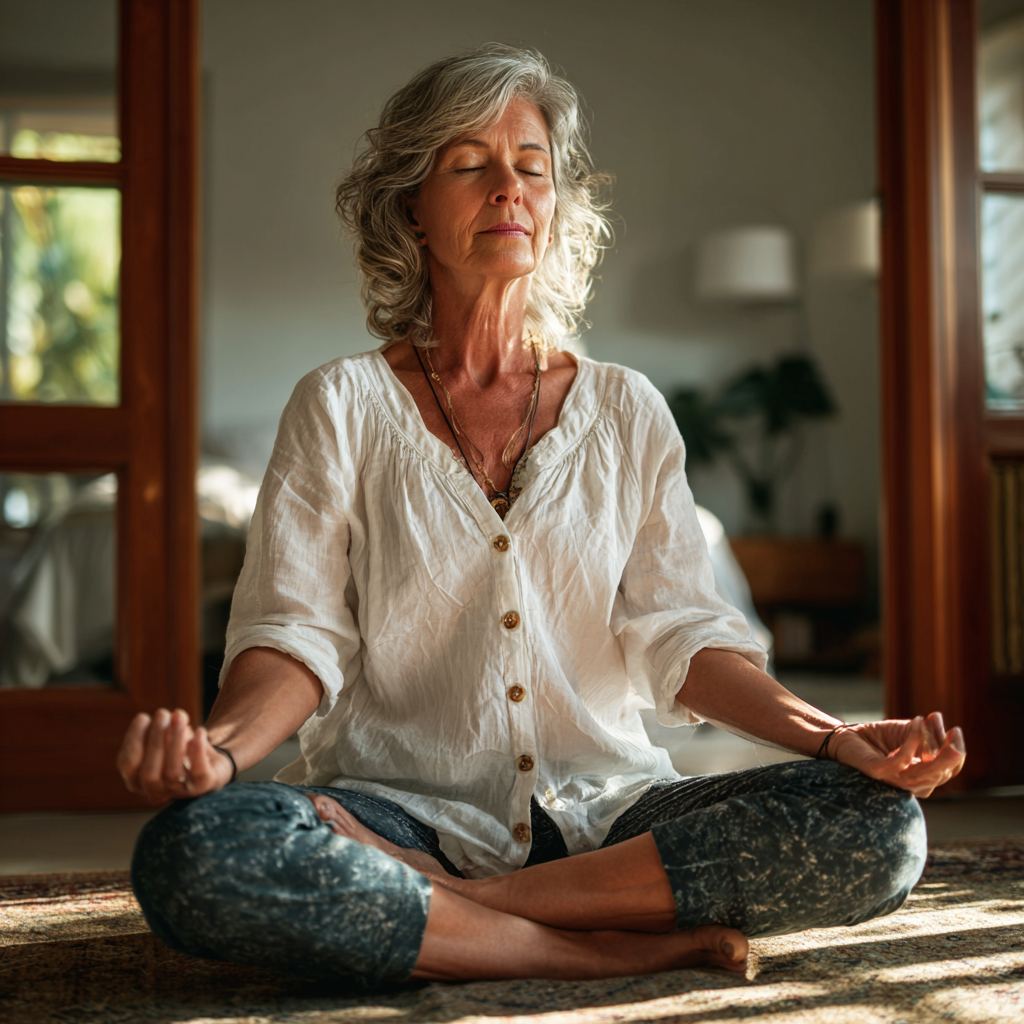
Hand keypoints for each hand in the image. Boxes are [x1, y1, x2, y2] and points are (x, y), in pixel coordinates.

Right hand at [116, 708, 233, 804]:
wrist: (213, 764)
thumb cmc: (181, 750)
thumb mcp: (165, 739)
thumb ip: (159, 730)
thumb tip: (163, 717)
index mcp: (139, 783)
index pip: (128, 766)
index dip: (134, 740)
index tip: (143, 717)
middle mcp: (157, 793)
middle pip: (148, 773)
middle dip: (154, 739)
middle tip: (162, 713)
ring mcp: (181, 792)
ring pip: (172, 773)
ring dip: (175, 740)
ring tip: (179, 716)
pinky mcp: (204, 786)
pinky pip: (199, 771)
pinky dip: (198, 750)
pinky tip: (200, 731)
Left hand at [829, 712, 965, 797]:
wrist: (845, 736)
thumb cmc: (879, 737)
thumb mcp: (909, 732)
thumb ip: (927, 731)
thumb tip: (939, 720)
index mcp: (921, 777)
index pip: (948, 772)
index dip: (957, 754)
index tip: (956, 730)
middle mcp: (910, 783)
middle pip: (940, 775)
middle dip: (952, 755)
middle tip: (955, 732)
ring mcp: (894, 780)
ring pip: (924, 774)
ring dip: (938, 752)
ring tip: (946, 732)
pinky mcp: (878, 772)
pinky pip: (900, 762)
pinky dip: (912, 743)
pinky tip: (917, 723)